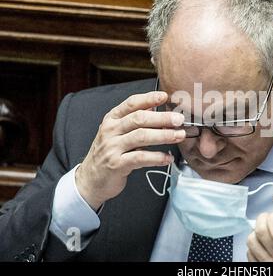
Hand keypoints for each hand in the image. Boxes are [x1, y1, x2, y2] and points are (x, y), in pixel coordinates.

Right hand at [75, 91, 185, 209]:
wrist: (91, 179)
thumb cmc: (110, 153)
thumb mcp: (118, 132)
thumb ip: (135, 120)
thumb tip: (155, 107)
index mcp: (112, 119)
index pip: (131, 103)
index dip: (149, 98)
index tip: (165, 96)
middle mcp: (111, 130)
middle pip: (139, 119)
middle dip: (162, 118)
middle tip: (179, 119)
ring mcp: (112, 147)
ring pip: (141, 136)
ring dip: (164, 136)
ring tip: (179, 136)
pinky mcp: (116, 164)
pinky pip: (140, 158)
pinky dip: (157, 157)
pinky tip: (168, 158)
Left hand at [247, 203, 272, 261]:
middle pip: (261, 232)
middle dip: (264, 219)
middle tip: (272, 220)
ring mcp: (272, 265)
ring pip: (252, 241)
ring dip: (257, 232)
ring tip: (268, 232)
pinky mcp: (263, 268)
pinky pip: (249, 252)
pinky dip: (255, 244)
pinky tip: (265, 243)